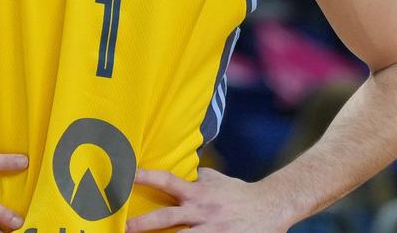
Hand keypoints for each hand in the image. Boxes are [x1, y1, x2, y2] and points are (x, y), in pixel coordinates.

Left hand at [126, 167, 291, 232]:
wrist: (271, 206)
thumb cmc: (240, 193)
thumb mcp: (217, 180)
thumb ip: (197, 177)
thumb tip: (182, 170)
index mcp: (198, 193)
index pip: (167, 181)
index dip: (146, 177)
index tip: (127, 176)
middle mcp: (201, 212)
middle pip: (168, 217)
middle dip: (144, 223)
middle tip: (125, 227)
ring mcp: (211, 230)